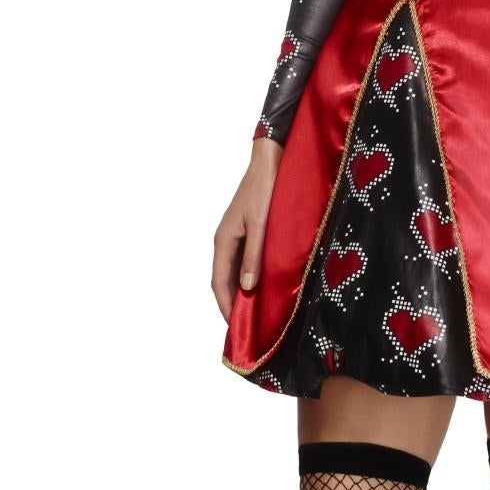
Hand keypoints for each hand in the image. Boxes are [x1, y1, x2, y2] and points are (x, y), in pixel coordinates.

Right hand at [212, 139, 282, 322]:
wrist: (270, 160)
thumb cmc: (265, 189)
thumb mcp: (261, 225)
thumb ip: (254, 256)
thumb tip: (248, 289)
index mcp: (223, 241)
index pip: (219, 282)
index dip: (226, 306)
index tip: (236, 328)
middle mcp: (225, 241)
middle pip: (224, 281)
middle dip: (232, 305)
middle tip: (246, 328)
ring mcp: (236, 236)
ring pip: (234, 272)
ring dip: (241, 293)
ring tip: (254, 314)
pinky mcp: (247, 232)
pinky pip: (244, 261)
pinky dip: (249, 278)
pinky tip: (262, 287)